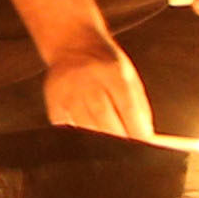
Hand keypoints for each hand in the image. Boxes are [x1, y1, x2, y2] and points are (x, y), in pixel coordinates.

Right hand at [41, 45, 157, 138]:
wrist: (74, 44)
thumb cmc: (107, 64)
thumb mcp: (129, 77)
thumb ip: (139, 107)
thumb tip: (146, 138)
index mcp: (112, 71)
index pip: (126, 107)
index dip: (136, 130)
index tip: (144, 146)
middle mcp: (87, 79)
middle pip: (104, 118)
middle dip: (119, 140)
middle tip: (128, 153)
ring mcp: (67, 90)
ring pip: (84, 126)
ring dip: (100, 142)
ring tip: (110, 149)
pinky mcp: (53, 100)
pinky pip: (66, 126)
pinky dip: (79, 137)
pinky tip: (89, 139)